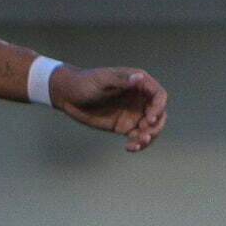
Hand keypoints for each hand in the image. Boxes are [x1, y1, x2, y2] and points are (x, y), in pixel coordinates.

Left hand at [51, 66, 166, 151]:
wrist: (66, 95)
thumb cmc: (84, 82)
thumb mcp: (102, 79)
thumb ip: (121, 80)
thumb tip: (139, 77)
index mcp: (139, 84)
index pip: (159, 96)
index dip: (159, 107)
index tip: (150, 118)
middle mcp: (140, 99)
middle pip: (159, 114)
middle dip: (156, 126)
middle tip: (144, 134)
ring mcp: (133, 113)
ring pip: (150, 128)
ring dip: (148, 137)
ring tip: (138, 143)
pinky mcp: (124, 126)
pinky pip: (137, 137)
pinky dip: (137, 144)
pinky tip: (130, 148)